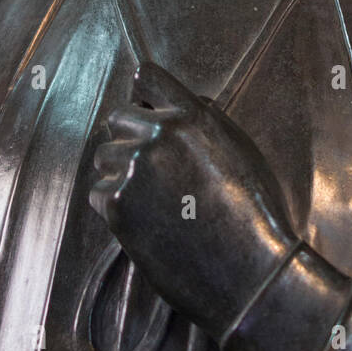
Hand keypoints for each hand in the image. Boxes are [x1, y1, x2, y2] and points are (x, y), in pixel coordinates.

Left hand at [90, 62, 297, 342]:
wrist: (247, 272)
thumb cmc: (253, 213)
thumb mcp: (239, 148)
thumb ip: (204, 119)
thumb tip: (176, 104)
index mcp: (193, 116)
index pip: (147, 78)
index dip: (143, 96)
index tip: (143, 108)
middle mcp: (159, 134)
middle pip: (118, 119)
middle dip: (130, 139)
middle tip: (154, 172)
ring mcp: (134, 167)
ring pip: (105, 156)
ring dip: (119, 172)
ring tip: (153, 201)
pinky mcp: (115, 203)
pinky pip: (98, 191)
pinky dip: (113, 205)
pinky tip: (145, 221)